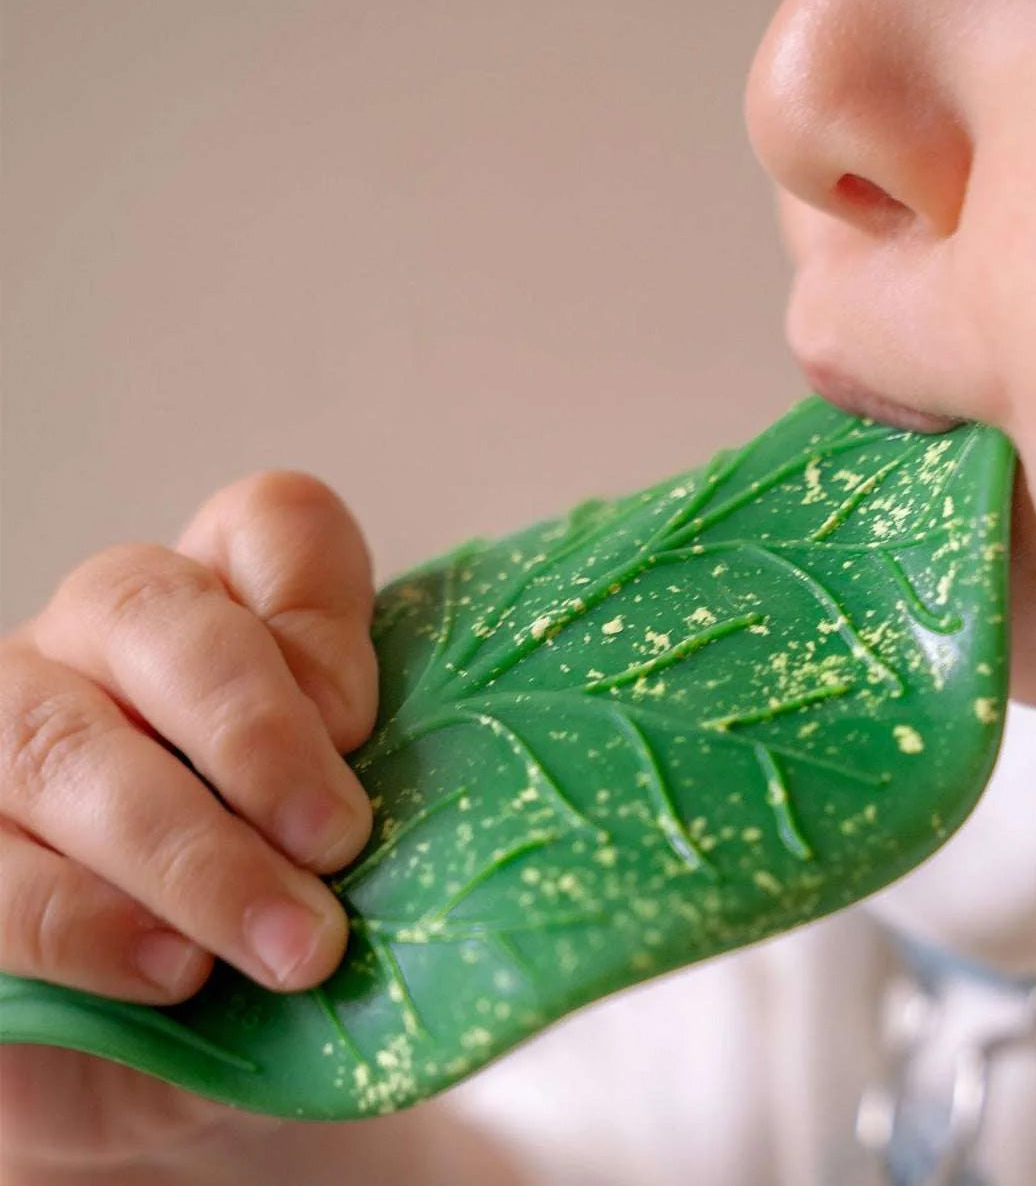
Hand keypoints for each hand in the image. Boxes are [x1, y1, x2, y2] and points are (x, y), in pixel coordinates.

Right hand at [0, 472, 379, 1174]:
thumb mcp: (345, 837)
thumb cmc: (275, 916)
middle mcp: (98, 643)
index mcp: (219, 605)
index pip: (268, 523)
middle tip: (338, 840)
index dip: (320, 609)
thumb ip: (372, 785)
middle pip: (147, 607)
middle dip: (251, 727)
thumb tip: (442, 814)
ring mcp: (6, 735)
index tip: (365, 723)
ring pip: (59, 739)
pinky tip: (175, 971)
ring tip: (291, 946)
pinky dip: (89, 923)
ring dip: (189, 849)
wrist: (164, 1060)